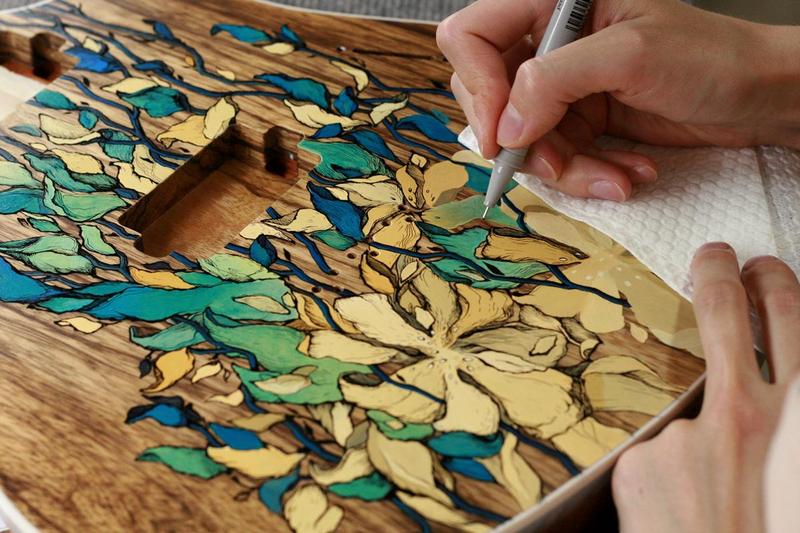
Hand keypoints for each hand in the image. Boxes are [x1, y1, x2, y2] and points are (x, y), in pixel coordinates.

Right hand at [437, 0, 799, 200]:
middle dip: (523, 141)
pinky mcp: (578, 118)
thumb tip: (504, 128)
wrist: (756, 98)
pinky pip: (556, 156)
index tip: (501, 134)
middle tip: (554, 163)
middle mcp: (548, 41)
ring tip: (614, 177)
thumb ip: (556, 82)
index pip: (472, 36)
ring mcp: (561, 84)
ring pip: (522, 138)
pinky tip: (626, 173)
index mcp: (552, 3)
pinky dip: (587, 174)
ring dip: (565, 168)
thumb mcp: (630, 56)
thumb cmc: (710, 57)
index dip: (478, 86)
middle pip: (488, 95)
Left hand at [612, 244, 799, 532]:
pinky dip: (666, 486)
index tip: (758, 264)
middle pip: (730, 314)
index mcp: (798, 416)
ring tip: (714, 503)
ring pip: (686, 419)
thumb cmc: (770, 520)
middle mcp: (743, 415)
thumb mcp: (796, 466)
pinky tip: (679, 521)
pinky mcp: (640, 460)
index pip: (789, 320)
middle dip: (722, 274)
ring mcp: (685, 434)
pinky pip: (654, 461)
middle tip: (715, 255)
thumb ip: (784, 423)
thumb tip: (778, 388)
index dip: (773, 283)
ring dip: (698, 454)